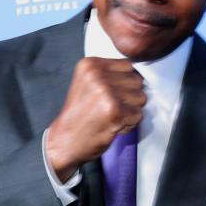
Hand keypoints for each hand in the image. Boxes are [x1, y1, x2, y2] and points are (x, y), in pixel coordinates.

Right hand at [46, 57, 145, 180]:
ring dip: (130, 111)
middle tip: (108, 108)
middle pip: (137, 81)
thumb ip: (110, 74)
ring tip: (110, 116)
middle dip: (128, 97)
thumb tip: (139, 74)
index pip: (128, 66)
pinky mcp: (115, 111)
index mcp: (90, 64)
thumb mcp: (88, 83)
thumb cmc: (80, 115)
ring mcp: (106, 92)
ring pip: (141, 98)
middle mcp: (97, 75)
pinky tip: (112, 126)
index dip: (125, 83)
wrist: (64, 141)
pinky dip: (129, 124)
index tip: (109, 95)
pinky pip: (139, 115)